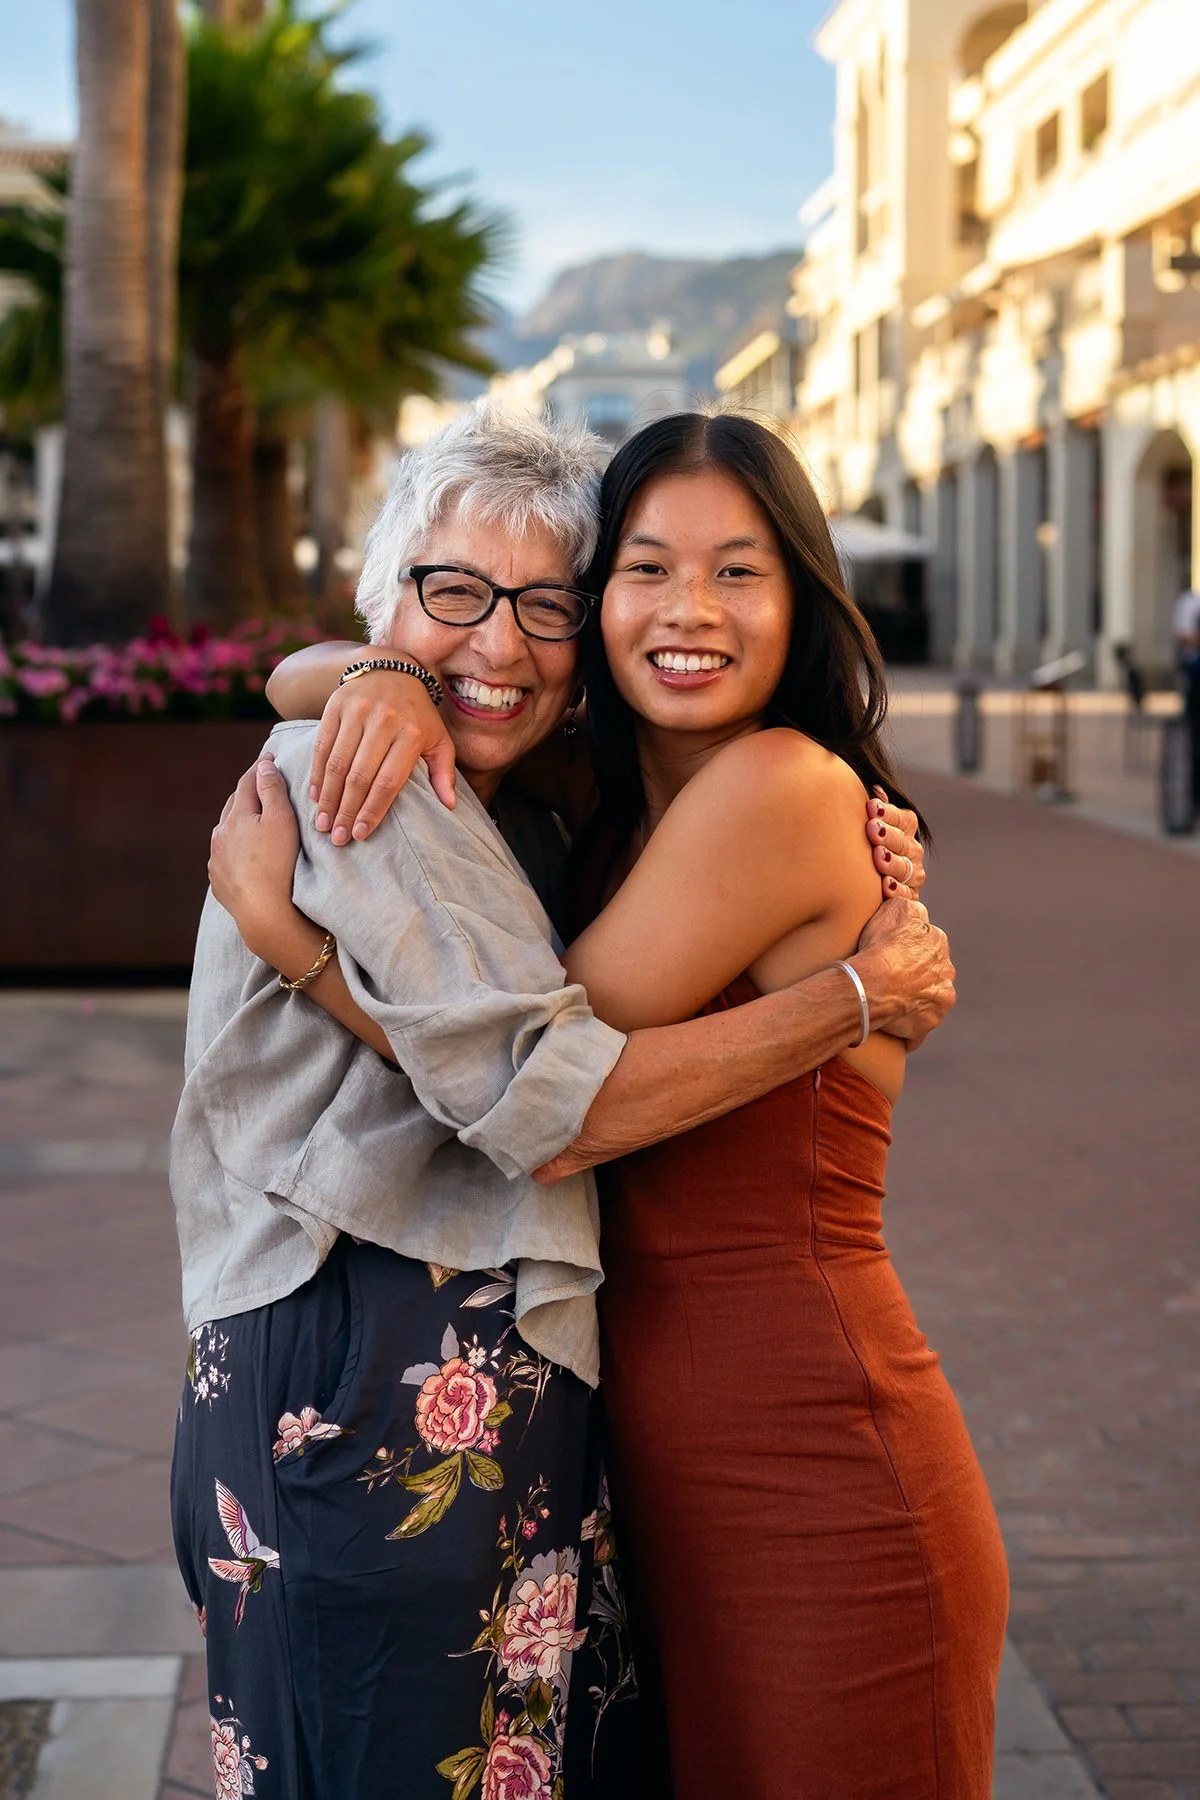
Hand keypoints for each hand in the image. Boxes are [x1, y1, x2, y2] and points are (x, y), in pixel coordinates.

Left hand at [209, 757, 300, 957]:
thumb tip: (263, 766)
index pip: (247, 782)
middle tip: (261, 784)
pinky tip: (242, 854)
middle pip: (233, 805)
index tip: (270, 757)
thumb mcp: (282, 820)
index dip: (259, 768)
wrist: (262, 911)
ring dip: (238, 821)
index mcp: (236, 816)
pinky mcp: (218, 880)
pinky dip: (234, 848)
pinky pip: (225, 856)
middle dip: (247, 792)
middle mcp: (220, 834)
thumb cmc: (278, 864)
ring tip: (251, 820)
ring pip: (226, 832)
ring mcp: (217, 859)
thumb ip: (272, 790)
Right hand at [310, 669, 456, 843]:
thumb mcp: (439, 739)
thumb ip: (443, 772)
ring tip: (322, 823)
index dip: (373, 810)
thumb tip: (449, 806)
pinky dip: (316, 772)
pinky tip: (314, 796)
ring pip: (337, 762)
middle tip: (337, 838)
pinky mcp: (336, 705)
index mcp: (411, 734)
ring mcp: (357, 711)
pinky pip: (322, 744)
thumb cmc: (418, 715)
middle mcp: (384, 721)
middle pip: (360, 775)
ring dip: (327, 797)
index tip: (361, 834)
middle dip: (346, 810)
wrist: (393, 669)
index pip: (388, 781)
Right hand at [852, 896, 954, 1049]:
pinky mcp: (930, 1022)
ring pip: (929, 997)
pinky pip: (920, 1024)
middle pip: (931, 971)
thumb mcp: (896, 908)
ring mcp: (940, 998)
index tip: (891, 953)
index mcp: (938, 942)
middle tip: (891, 977)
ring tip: (892, 1000)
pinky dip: (910, 1024)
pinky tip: (894, 1022)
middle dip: (917, 974)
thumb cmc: (881, 944)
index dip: (907, 948)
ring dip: (916, 998)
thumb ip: (911, 906)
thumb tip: (917, 913)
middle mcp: (946, 971)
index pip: (927, 943)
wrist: (873, 982)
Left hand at [865, 786, 925, 900]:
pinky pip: (905, 893)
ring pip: (905, 867)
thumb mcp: (868, 825)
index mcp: (905, 829)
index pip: (903, 819)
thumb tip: (875, 789)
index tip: (872, 807)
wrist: (861, 883)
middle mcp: (912, 850)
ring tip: (878, 857)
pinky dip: (896, 890)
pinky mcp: (909, 896)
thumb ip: (875, 810)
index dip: (888, 813)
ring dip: (892, 862)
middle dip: (888, 835)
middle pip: (903, 842)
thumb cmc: (860, 845)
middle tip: (872, 830)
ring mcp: (912, 873)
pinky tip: (885, 885)